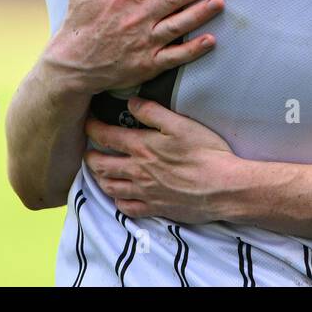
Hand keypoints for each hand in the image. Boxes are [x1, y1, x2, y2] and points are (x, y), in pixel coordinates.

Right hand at [39, 0, 225, 96]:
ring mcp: (143, 42)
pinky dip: (193, 49)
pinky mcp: (147, 64)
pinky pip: (174, 56)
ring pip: (177, 25)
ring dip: (200, 14)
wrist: (70, 65)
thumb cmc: (79, 22)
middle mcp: (135, 17)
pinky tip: (210, 40)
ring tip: (219, 2)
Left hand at [84, 97, 240, 223]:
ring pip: (109, 187)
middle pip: (101, 165)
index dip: (92, 128)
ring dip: (99, 178)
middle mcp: (137, 171)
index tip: (87, 122)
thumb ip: (153, 112)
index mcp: (142, 147)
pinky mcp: (155, 208)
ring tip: (99, 171)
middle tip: (88, 150)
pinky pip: (127, 208)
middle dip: (89, 156)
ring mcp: (144, 192)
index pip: (106, 136)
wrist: (223, 186)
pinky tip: (120, 196)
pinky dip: (118, 201)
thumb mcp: (180, 124)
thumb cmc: (206, 152)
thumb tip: (131, 103)